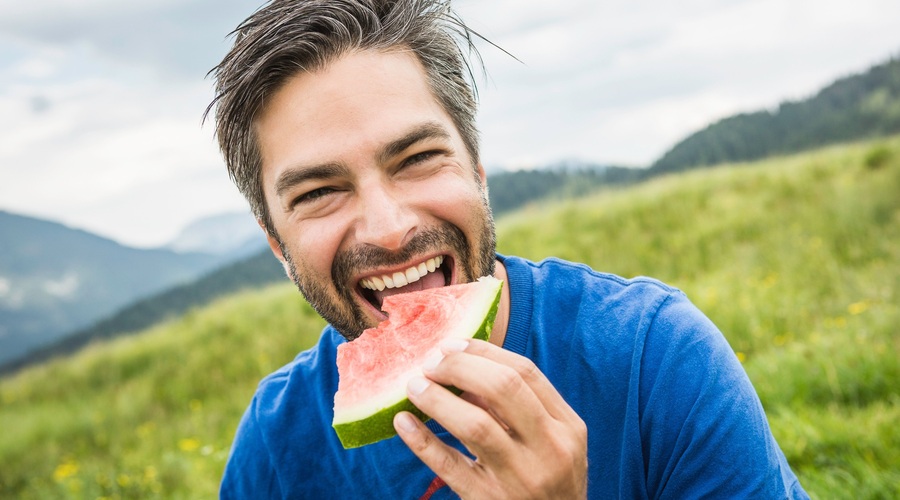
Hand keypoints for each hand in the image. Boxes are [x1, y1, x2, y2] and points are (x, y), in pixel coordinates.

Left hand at [393, 338, 587, 498]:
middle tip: (430, 363)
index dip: (483, 352)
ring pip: (475, 425)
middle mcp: (549, 450)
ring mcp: (519, 478)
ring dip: (438, 399)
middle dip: (460, 367)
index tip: (452, 345)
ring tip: (414, 386)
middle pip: (503, 388)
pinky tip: (403, 422)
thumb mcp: (552, 443)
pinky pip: (449, 465)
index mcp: (568, 427)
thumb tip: (465, 370)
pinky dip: (422, 440)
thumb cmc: (550, 482)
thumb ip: (520, 408)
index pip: (524, 373)